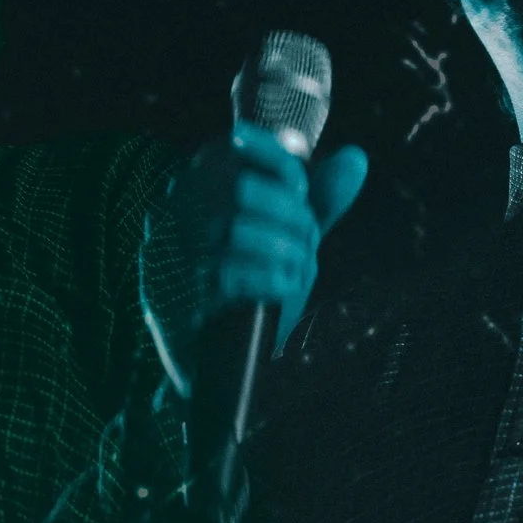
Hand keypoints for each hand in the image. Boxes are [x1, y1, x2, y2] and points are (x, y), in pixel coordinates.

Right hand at [145, 125, 367, 369]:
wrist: (223, 373)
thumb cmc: (256, 296)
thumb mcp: (290, 242)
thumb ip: (317, 201)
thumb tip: (355, 157)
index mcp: (193, 197)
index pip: (223, 149)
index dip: (271, 157)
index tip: (299, 180)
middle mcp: (169, 223)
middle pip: (238, 188)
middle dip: (289, 215)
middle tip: (305, 244)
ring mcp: (166, 263)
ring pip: (235, 229)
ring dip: (283, 251)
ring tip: (293, 272)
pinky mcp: (174, 304)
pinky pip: (230, 275)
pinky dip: (270, 280)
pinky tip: (281, 290)